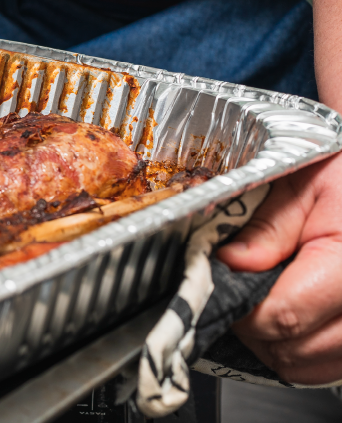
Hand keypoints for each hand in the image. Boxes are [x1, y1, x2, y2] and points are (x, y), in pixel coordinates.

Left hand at [216, 153, 341, 384]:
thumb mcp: (301, 182)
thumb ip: (266, 227)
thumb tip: (228, 263)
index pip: (283, 318)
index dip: (239, 309)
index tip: (219, 284)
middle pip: (294, 353)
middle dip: (252, 328)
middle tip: (238, 291)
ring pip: (310, 367)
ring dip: (276, 344)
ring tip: (265, 300)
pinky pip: (330, 366)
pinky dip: (304, 351)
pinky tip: (292, 315)